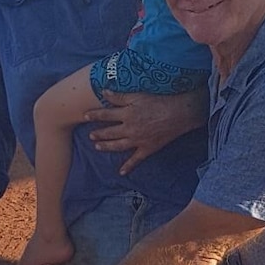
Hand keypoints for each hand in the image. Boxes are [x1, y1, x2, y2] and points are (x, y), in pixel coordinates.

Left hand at [85, 88, 207, 174]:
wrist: (179, 113)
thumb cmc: (159, 101)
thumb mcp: (137, 95)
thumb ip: (119, 96)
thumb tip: (104, 92)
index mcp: (126, 114)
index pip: (105, 115)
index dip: (94, 115)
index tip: (85, 116)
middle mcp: (129, 129)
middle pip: (110, 132)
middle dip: (99, 134)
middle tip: (90, 135)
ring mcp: (138, 141)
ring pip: (118, 146)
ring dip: (107, 147)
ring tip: (97, 147)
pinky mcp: (147, 149)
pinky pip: (136, 160)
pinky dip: (128, 166)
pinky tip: (121, 172)